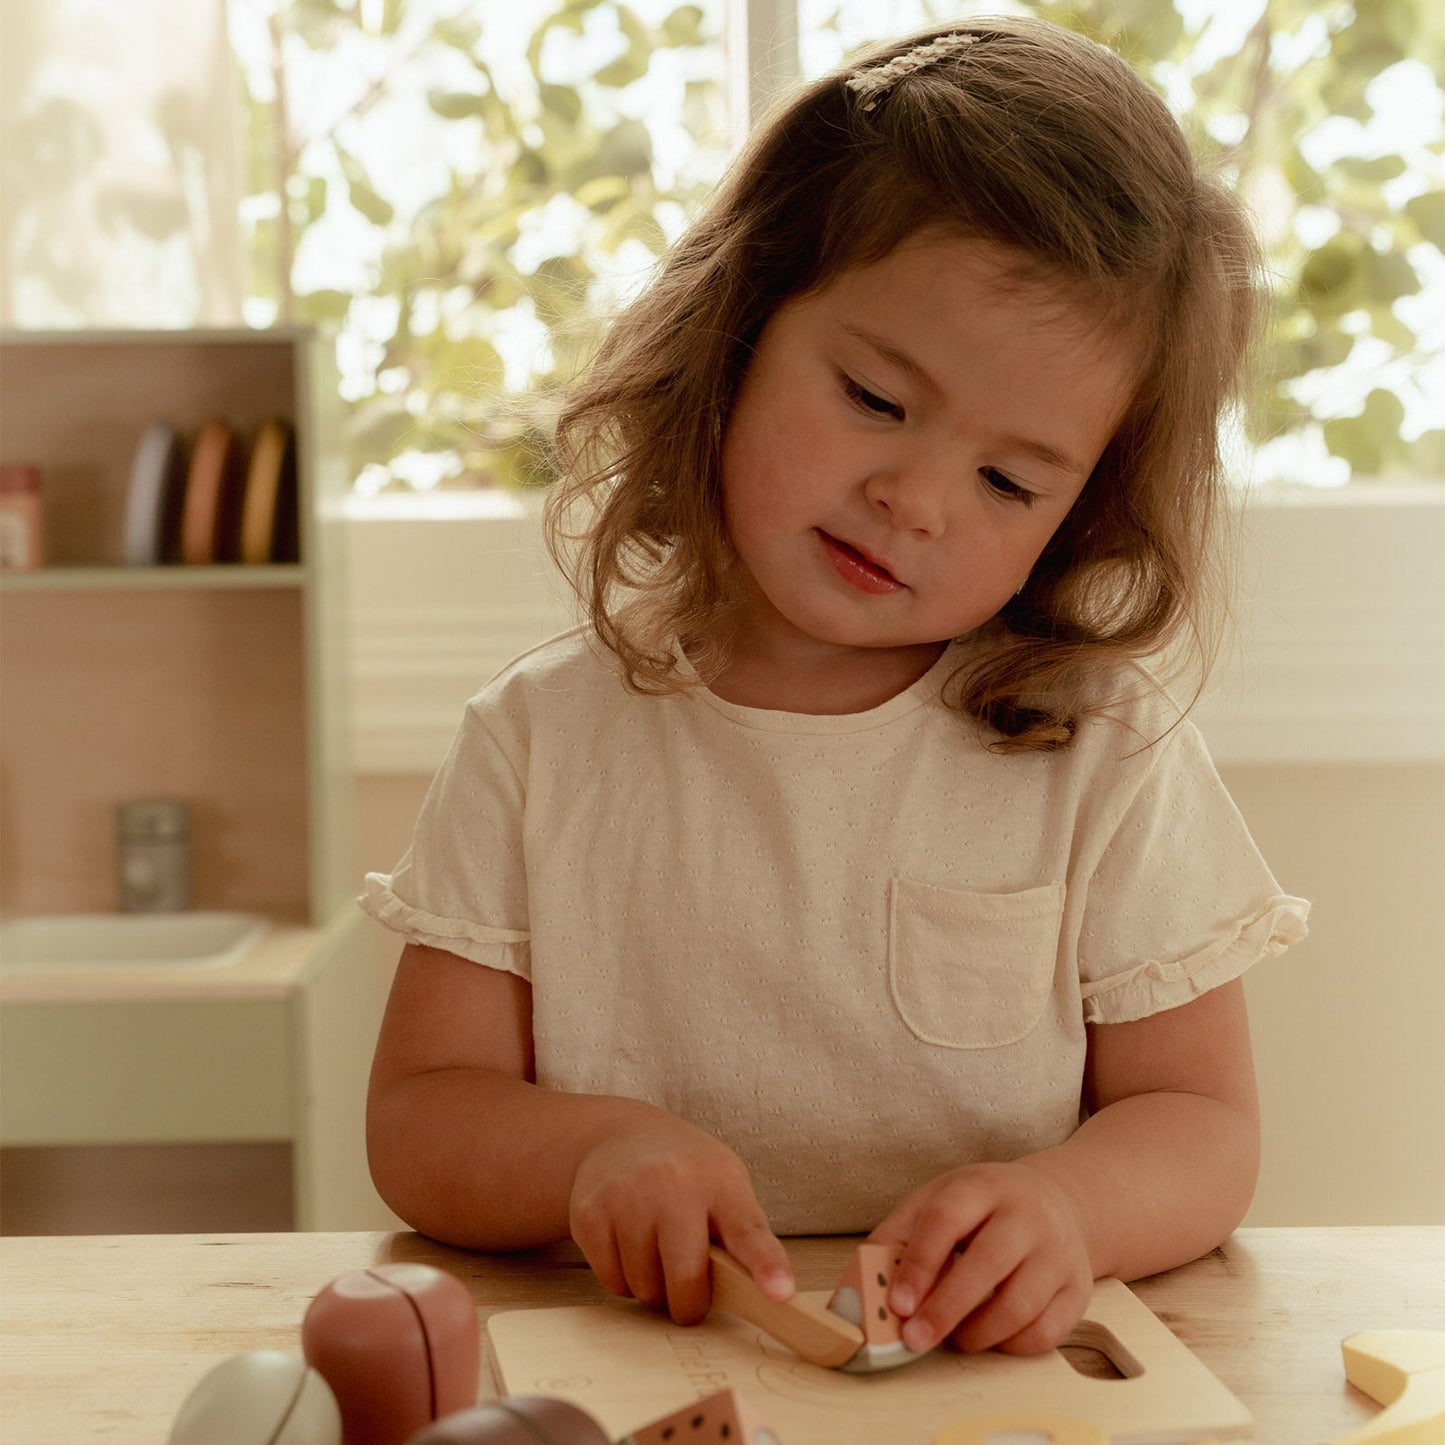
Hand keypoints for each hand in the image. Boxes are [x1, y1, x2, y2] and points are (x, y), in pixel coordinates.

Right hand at [568, 1109, 793, 1325]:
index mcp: (720, 1182)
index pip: (748, 1230)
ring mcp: (626, 1196)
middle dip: (688, 1303)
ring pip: (644, 1287)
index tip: (779, 1294)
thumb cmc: (687, 1173)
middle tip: (689, 1292)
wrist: (620, 1137)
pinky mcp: (589, 1213)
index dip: (766, 1265)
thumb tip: (764, 1296)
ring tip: (655, 1253)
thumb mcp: (726, 1185)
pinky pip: (612, 1282)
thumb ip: (742, 1236)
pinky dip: (623, 1279)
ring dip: (653, 1288)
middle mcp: (672, 1184)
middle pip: (685, 1278)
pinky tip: (628, 1245)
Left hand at [869, 1160, 1093, 1354]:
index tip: (897, 1303)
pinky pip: (1046, 1332)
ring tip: (953, 1339)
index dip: (919, 1263)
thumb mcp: (939, 1199)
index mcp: (983, 1186)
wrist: (1057, 1201)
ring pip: (1020, 1304)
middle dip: (946, 1308)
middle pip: (988, 1262)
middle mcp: (1027, 1215)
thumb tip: (864, 1283)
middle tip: (915, 1339)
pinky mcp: (1078, 1288)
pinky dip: (1011, 1346)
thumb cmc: (983, 1207)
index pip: (947, 1218)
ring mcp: (1058, 1251)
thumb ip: (900, 1236)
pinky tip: (990, 1339)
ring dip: (978, 1333)